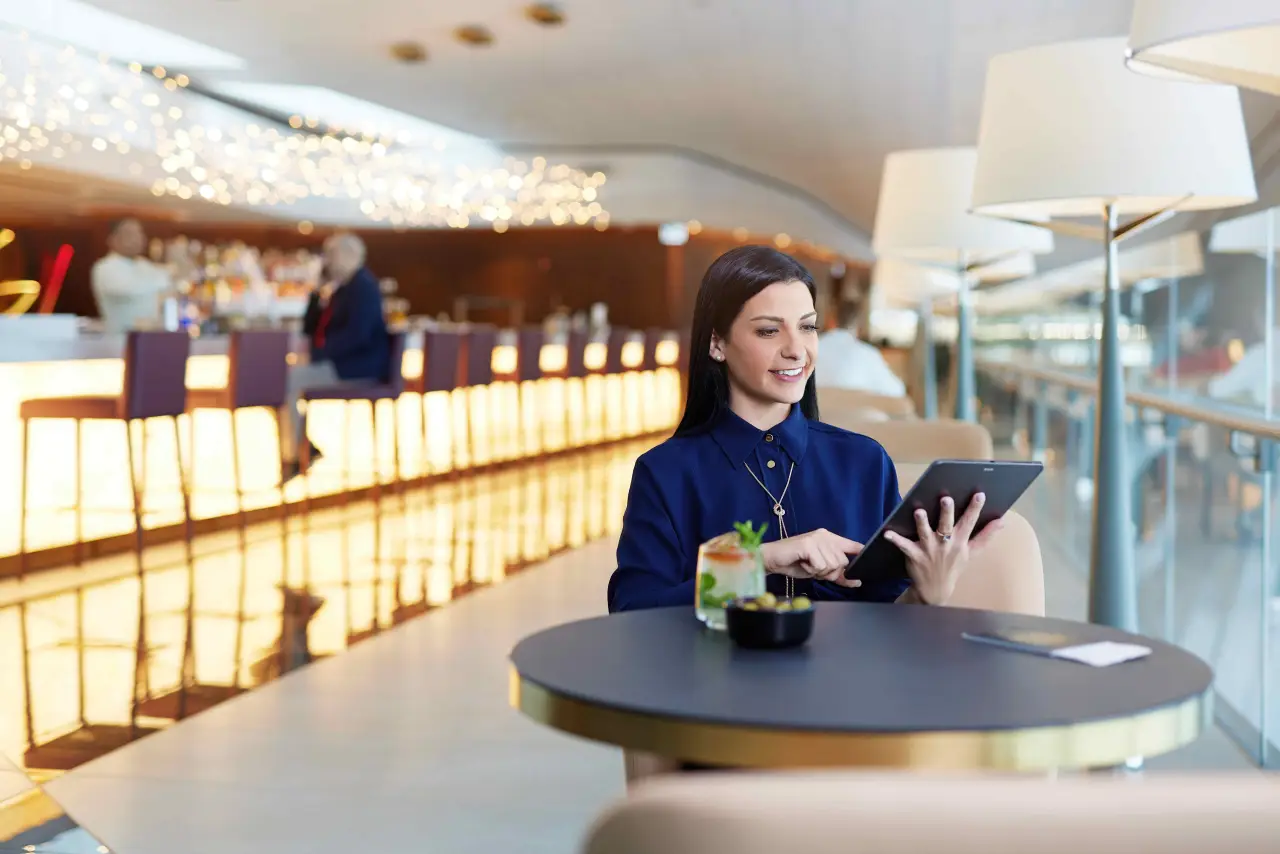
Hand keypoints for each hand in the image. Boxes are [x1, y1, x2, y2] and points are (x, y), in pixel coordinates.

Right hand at [760, 528, 862, 588]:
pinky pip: (820, 565)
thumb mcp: (820, 570)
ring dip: (819, 571)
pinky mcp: (809, 544)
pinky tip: (802, 563)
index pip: (852, 545)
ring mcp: (817, 538)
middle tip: (814, 568)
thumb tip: (856, 581)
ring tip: (807, 565)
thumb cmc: (794, 563)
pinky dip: (811, 570)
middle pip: (842, 561)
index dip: (860, 553)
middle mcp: (825, 535)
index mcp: (829, 538)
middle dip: (829, 572)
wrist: (772, 559)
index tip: (867, 560)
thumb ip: (837, 573)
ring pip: (832, 565)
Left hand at [885, 494, 1003, 605]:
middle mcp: (945, 544)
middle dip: (947, 513)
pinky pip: (904, 546)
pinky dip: (895, 539)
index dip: (974, 509)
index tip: (979, 495)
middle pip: (947, 526)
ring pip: (925, 533)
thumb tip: (1002, 521)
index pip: (969, 522)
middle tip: (946, 499)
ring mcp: (929, 550)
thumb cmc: (953, 566)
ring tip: (918, 511)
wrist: (936, 590)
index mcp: (960, 542)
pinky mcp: (915, 555)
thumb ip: (985, 536)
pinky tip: (887, 533)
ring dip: (921, 523)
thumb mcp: (972, 553)